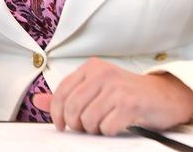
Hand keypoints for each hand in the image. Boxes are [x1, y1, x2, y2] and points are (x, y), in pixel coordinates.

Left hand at [32, 57, 192, 135]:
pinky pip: (106, 126)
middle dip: (75, 124)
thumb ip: (67, 95)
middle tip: (84, 127)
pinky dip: (108, 131)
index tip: (60, 124)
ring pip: (88, 118)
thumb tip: (37, 100)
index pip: (61, 91)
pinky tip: (115, 125)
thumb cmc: (126, 93)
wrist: (163, 95)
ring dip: (92, 129)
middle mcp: (102, 74)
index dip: (56, 112)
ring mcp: (116, 88)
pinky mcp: (130, 104)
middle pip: (72, 107)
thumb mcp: (95, 88)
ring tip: (101, 125)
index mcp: (90, 68)